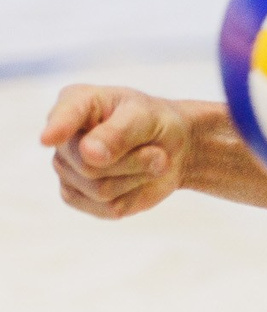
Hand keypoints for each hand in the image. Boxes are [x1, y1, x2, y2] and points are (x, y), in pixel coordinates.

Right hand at [41, 85, 198, 219]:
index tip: (49, 138)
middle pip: (89, 165)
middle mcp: (63, 139)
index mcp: (76, 103)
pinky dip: (135, 195)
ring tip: (151, 160)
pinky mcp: (79, 197)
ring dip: (139, 176)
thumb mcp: (146, 118)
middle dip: (135, 161)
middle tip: (158, 152)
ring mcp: (66, 170)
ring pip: (101, 189)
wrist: (171, 147)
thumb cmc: (154, 122)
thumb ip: (119, 132)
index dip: (58, 128)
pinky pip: (109, 208)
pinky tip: (138, 179)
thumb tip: (88, 153)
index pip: (65, 116)